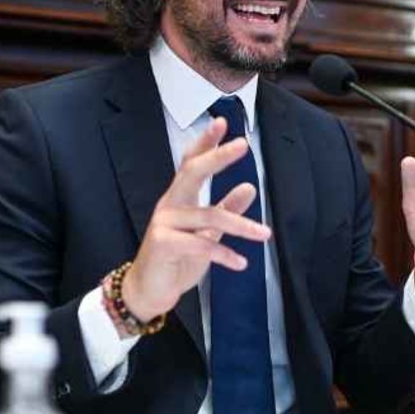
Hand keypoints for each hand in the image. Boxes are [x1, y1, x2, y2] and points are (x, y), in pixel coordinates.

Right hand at [122, 118, 270, 322]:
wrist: (149, 291)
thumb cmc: (177, 259)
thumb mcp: (207, 234)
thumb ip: (227, 210)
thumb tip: (250, 187)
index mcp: (179, 198)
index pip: (191, 163)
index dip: (206, 142)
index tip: (222, 122)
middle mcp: (169, 205)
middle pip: (193, 173)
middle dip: (218, 157)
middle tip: (244, 144)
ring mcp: (163, 223)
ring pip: (208, 216)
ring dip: (241, 226)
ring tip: (265, 234)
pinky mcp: (162, 244)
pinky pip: (200, 245)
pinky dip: (224, 255)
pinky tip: (241, 263)